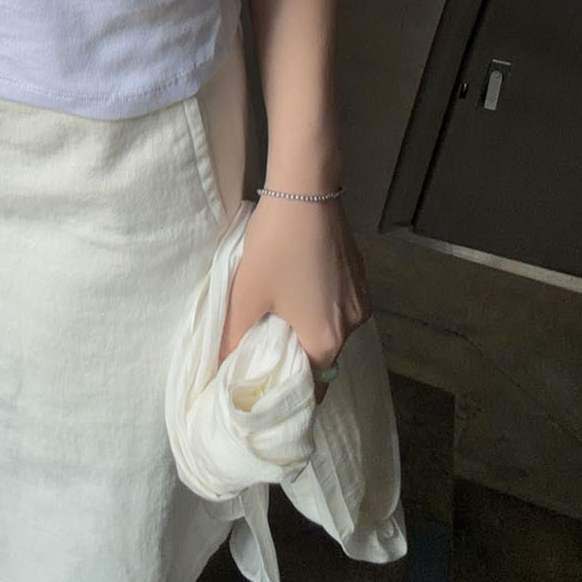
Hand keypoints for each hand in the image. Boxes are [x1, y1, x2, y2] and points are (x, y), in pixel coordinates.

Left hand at [216, 194, 372, 402]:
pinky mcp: (360, 278)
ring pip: (331, 329)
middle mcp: (352, 326)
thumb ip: (234, 338)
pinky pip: (339, 306)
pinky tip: (296, 291)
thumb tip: (220, 368)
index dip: (289, 387)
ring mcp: (360, 300)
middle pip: (324, 356)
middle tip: (265, 348)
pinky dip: (320, 307)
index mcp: (326, 338)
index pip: (314, 383)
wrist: (305, 194)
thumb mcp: (245, 296)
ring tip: (277, 317)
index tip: (267, 383)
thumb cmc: (274, 248)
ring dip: (308, 329)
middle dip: (295, 356)